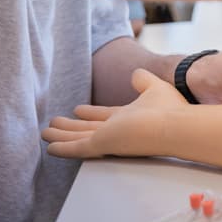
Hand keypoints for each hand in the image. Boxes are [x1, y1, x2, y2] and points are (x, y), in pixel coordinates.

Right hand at [42, 69, 183, 158]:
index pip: (104, 117)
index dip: (90, 114)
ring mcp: (108, 138)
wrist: (177, 126)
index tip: (77, 110)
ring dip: (62, 135)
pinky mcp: (103, 144)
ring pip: (79, 138)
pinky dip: (64, 147)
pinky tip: (50, 148)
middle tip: (53, 125)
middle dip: (71, 127)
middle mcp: (116, 130)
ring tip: (44, 133)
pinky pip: (78, 147)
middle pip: (87, 129)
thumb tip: (135, 74)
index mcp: (128, 118)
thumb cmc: (172, 109)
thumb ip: (143, 80)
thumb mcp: (155, 87)